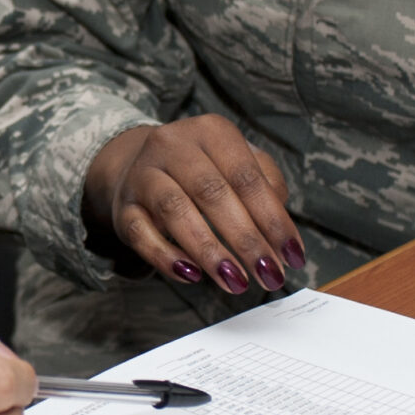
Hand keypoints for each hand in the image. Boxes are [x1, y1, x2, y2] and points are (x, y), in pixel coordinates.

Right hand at [82, 116, 303, 296]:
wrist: (139, 167)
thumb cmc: (204, 171)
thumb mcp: (238, 166)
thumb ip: (266, 188)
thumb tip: (281, 234)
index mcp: (211, 132)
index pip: (246, 177)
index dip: (272, 218)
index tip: (292, 255)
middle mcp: (173, 145)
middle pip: (212, 193)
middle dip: (245, 239)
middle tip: (268, 274)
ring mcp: (143, 175)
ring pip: (174, 210)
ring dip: (208, 250)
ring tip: (235, 281)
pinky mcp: (122, 207)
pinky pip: (140, 233)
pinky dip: (166, 257)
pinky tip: (193, 276)